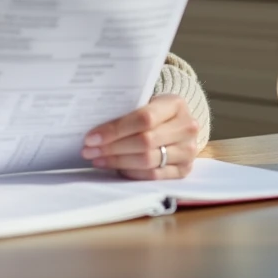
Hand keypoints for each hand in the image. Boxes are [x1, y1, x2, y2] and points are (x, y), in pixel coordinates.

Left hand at [81, 95, 200, 179]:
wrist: (180, 123)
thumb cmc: (156, 110)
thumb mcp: (147, 102)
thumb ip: (127, 111)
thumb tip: (94, 129)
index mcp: (176, 104)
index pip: (143, 119)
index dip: (115, 130)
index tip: (91, 137)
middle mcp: (187, 128)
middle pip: (144, 142)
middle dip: (112, 147)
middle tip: (89, 150)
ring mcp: (188, 151)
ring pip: (147, 160)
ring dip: (118, 162)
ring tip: (98, 159)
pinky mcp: (185, 170)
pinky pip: (154, 176)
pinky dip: (132, 172)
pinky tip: (116, 168)